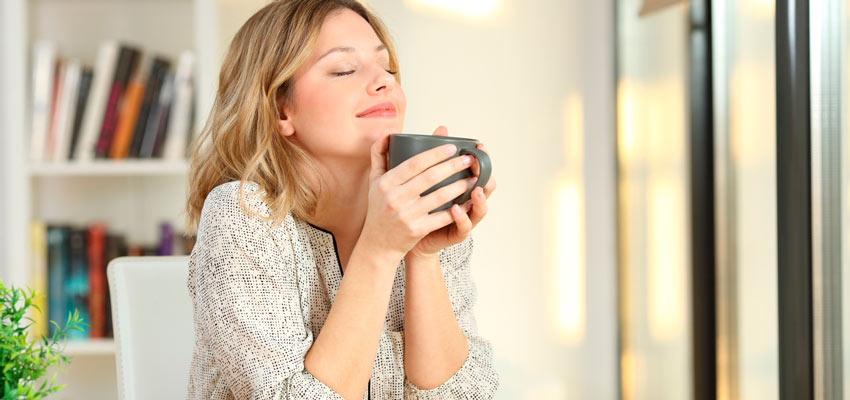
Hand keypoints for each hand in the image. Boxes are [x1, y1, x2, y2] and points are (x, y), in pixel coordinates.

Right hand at [358, 128, 481, 264]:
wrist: (377, 244)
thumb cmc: (379, 208)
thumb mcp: (374, 181)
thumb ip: (379, 154)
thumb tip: (386, 131)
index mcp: (385, 183)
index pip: (414, 163)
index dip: (435, 154)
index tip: (453, 146)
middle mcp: (394, 198)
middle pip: (430, 177)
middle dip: (453, 166)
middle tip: (470, 159)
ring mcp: (406, 215)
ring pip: (439, 196)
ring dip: (460, 186)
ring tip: (474, 178)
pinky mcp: (416, 230)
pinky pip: (442, 217)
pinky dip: (458, 209)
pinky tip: (469, 202)